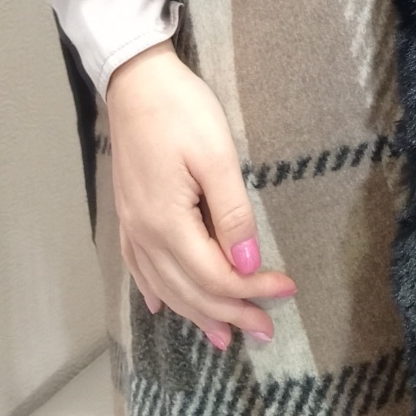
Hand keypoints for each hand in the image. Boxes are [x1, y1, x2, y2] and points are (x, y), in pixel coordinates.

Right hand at [106, 40, 294, 349]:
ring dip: (197, 313)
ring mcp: (131, 225)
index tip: (288, 289)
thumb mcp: (216, 156)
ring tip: (224, 336)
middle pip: (191, 290)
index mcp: (166, 222)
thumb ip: (232, 213)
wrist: (135, 79)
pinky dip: (156, 292)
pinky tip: (162, 307)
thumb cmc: (180, 110)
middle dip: (231, 312)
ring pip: (165, 286)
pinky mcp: (128, 213)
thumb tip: (247, 261)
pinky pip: (139, 267)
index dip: (252, 290)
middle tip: (267, 329)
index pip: (215, 275)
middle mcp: (144, 233)